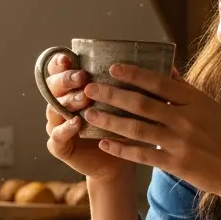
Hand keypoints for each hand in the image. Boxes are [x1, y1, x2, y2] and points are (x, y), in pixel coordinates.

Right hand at [41, 53, 134, 181]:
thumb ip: (136, 84)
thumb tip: (166, 65)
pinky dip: (65, 129)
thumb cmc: (123, 127)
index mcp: (73, 89)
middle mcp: (62, 104)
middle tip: (82, 77)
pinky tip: (77, 123)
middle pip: (53, 87)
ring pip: (55, 109)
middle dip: (66, 80)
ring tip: (84, 99)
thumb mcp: (129, 103)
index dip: (60, 63)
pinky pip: (57, 136)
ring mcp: (57, 125)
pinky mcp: (59, 146)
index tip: (69, 57)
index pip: (59, 70)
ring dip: (69, 102)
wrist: (117, 162)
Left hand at [80, 63, 220, 202]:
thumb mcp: (212, 108)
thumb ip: (187, 91)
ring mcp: (181, 143)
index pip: (160, 82)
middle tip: (90, 88)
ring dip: (109, 121)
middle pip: (141, 104)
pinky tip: (105, 143)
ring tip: (90, 114)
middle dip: (112, 95)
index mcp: (196, 101)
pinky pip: (142, 155)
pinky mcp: (176, 165)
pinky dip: (121, 149)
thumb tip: (168, 69)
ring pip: (137, 128)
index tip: (113, 68)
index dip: (134, 74)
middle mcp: (187, 119)